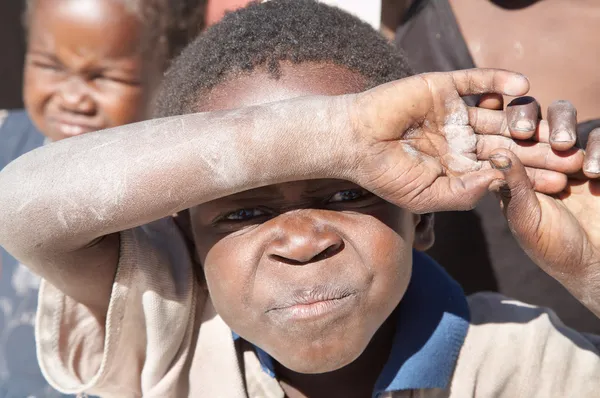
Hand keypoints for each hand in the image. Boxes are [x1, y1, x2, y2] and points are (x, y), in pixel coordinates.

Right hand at [345, 69, 582, 212]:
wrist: (353, 143)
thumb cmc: (386, 175)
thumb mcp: (428, 196)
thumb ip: (464, 194)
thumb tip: (501, 185)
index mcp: (456, 165)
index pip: (501, 171)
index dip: (530, 178)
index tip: (561, 186)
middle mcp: (459, 137)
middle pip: (507, 143)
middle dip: (538, 151)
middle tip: (572, 156)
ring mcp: (451, 111)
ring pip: (497, 114)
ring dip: (525, 120)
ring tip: (554, 126)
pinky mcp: (442, 87)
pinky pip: (476, 81)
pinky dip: (498, 81)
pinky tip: (524, 89)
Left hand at [488, 121, 599, 316]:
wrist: (595, 263)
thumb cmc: (552, 246)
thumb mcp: (527, 218)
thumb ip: (514, 187)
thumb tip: (497, 153)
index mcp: (512, 170)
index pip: (499, 135)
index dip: (492, 121)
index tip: (488, 106)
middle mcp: (538, 156)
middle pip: (530, 117)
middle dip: (526, 117)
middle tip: (524, 130)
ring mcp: (570, 155)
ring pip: (563, 118)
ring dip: (561, 125)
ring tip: (563, 145)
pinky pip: (597, 139)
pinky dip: (596, 149)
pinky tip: (593, 172)